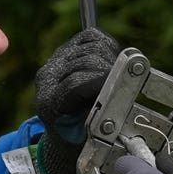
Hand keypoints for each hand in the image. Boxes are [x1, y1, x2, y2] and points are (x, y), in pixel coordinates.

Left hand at [32, 27, 120, 173]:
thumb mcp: (89, 137)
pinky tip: (109, 63)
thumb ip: (100, 119)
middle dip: (112, 71)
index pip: (77, 82)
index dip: (104, 84)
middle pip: (89, 60)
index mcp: (49, 103)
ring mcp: (55, 61)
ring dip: (111, 60)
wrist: (64, 130)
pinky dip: (107, 46)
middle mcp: (48, 77)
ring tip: (116, 78)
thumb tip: (117, 97)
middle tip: (124, 85)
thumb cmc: (79, 137)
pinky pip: (92, 36)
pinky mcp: (66, 50)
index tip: (124, 89)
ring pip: (94, 46)